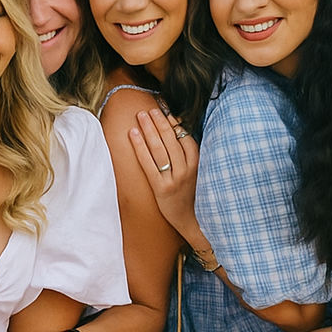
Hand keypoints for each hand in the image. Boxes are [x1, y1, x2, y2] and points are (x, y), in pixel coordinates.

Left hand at [129, 107, 200, 236]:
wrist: (191, 222)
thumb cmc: (192, 195)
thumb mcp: (197, 173)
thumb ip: (190, 155)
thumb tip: (177, 131)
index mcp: (198, 165)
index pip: (186, 138)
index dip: (175, 124)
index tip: (166, 112)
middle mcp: (187, 171)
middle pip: (171, 140)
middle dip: (159, 122)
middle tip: (150, 109)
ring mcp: (174, 180)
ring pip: (159, 149)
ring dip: (149, 129)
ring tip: (141, 115)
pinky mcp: (161, 189)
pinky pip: (148, 163)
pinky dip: (140, 147)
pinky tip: (133, 134)